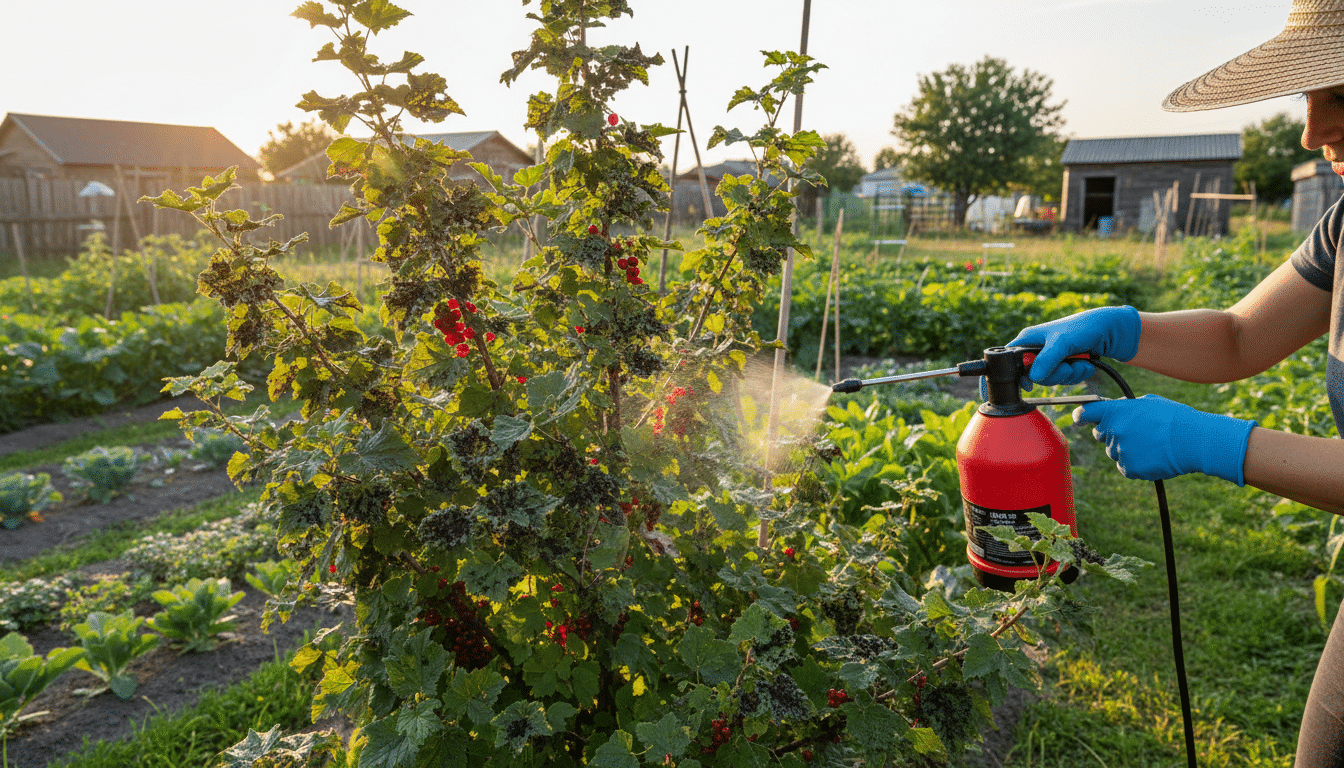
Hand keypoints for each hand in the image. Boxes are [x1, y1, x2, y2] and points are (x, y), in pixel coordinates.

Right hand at [1008, 306, 1141, 384]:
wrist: (1110, 330)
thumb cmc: (1083, 327)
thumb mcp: (1062, 342)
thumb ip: (1046, 360)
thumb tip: (1032, 378)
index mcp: (1028, 340)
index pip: (1009, 360)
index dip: (1013, 374)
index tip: (1023, 385)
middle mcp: (1037, 350)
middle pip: (1033, 376)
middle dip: (1054, 375)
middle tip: (1066, 366)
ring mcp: (1051, 359)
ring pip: (1052, 380)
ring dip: (1070, 375)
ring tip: (1080, 361)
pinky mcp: (1064, 365)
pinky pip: (1066, 380)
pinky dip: (1078, 375)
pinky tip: (1085, 364)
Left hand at [1072, 395, 1255, 484]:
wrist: (1193, 441)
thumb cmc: (1174, 418)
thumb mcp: (1148, 402)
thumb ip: (1125, 408)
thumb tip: (1114, 412)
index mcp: (1116, 411)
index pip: (1086, 413)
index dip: (1080, 415)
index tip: (1078, 418)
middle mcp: (1113, 431)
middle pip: (1100, 434)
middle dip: (1111, 432)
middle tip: (1134, 431)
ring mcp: (1120, 451)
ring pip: (1114, 452)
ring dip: (1126, 449)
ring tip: (1151, 444)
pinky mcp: (1129, 469)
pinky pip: (1124, 467)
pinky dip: (1134, 464)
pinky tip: (1152, 457)